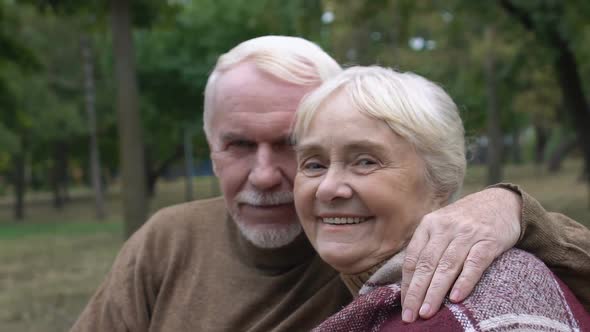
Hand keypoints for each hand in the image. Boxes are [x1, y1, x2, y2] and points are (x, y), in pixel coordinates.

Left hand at [400, 187, 521, 322]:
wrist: (502, 201)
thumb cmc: (466, 220)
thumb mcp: (442, 226)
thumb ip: (428, 248)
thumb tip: (412, 283)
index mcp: (429, 224)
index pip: (413, 258)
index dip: (407, 284)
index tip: (404, 305)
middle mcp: (445, 228)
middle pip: (427, 264)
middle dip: (416, 292)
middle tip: (410, 316)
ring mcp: (467, 233)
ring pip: (447, 266)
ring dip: (435, 291)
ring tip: (427, 311)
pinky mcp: (489, 241)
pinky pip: (474, 263)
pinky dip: (465, 281)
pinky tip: (456, 297)